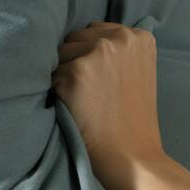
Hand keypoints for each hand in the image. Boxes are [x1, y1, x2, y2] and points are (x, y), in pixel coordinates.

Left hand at [50, 21, 166, 169]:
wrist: (132, 157)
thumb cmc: (130, 121)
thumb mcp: (138, 73)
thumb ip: (120, 51)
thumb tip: (84, 36)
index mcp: (139, 36)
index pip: (94, 32)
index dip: (88, 57)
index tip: (96, 81)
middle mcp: (122, 37)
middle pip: (74, 39)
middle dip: (74, 62)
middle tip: (88, 94)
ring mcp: (100, 52)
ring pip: (60, 54)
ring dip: (63, 75)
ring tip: (83, 101)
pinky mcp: (77, 70)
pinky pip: (50, 75)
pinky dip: (55, 92)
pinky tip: (75, 109)